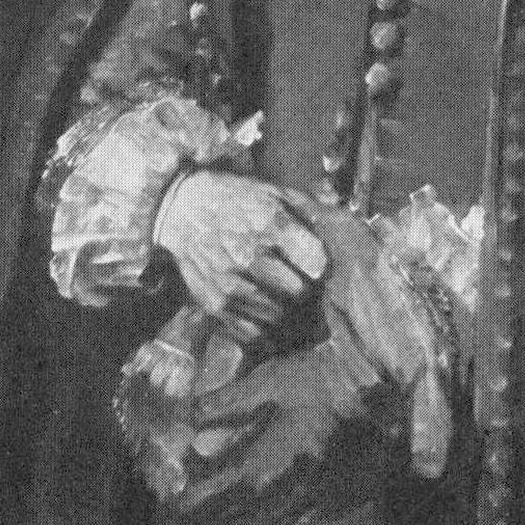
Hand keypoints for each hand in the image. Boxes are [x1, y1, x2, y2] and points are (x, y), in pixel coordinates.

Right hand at [153, 172, 326, 340]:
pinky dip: (263, 325)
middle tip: (301, 282)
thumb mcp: (274, 192)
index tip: (317, 264)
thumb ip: (310, 210)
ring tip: (281, 294)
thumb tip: (342, 228)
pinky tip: (262, 308)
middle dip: (306, 289)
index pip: (316, 262)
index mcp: (269, 222)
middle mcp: (249, 255)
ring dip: (285, 309)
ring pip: (278, 315)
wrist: (181, 210)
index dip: (322, 265)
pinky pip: (252, 332)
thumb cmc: (235, 200)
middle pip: (299, 293)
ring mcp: (229, 283)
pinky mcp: (215, 304)